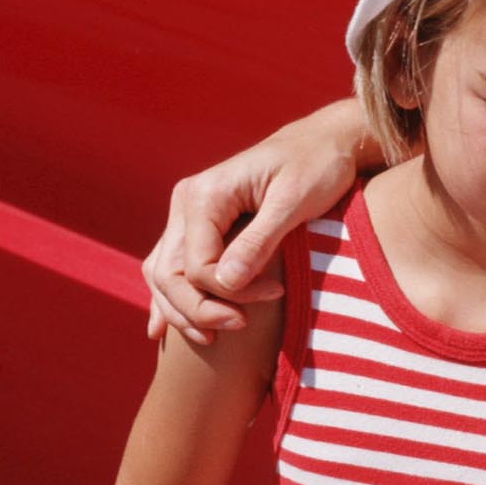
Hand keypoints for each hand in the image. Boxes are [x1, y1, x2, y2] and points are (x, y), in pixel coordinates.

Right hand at [144, 101, 367, 342]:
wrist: (323, 144)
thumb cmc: (316, 167)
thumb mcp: (293, 202)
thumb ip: (259, 241)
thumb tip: (227, 283)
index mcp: (204, 195)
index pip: (197, 264)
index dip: (230, 292)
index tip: (276, 293)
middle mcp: (186, 203)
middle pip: (169, 273)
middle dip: (198, 309)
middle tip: (239, 328)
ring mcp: (188, 215)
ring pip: (163, 273)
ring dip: (181, 311)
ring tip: (210, 340)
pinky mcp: (201, 227)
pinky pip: (171, 266)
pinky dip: (169, 298)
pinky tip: (162, 330)